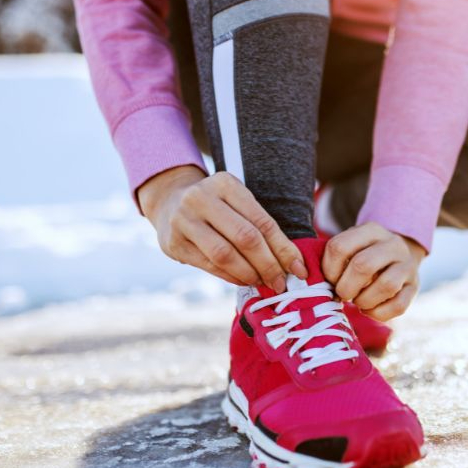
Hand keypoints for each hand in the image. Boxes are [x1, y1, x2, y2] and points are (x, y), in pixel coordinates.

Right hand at [138, 166, 306, 290]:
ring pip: (225, 254)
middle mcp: (201, 198)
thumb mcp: (236, 202)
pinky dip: (231, 276)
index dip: (284, 248)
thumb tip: (293, 262)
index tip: (299, 269)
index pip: (262, 221)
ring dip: (249, 274)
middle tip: (280, 282)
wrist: (169, 201)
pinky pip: (209, 266)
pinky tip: (243, 280)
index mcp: (225, 184)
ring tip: (263, 282)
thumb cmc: (216, 206)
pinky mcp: (174, 243)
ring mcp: (184, 220)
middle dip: (268, 264)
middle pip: (245, 237)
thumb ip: (260, 225)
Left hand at [322, 222, 426, 321]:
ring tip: (358, 301)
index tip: (330, 279)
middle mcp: (392, 244)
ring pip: (386, 285)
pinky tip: (370, 309)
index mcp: (371, 230)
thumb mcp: (351, 246)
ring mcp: (407, 265)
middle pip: (363, 265)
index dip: (329, 270)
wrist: (401, 255)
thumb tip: (315, 283)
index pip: (339, 246)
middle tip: (342, 294)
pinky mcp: (415, 286)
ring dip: (363, 301)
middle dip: (346, 287)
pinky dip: (378, 313)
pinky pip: (398, 306)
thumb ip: (334, 259)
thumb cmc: (365, 254)